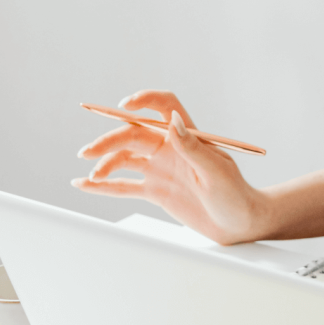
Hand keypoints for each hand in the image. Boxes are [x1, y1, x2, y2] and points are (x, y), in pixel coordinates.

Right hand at [72, 90, 267, 244]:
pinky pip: (125, 186)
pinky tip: (84, 184)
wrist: (238, 223)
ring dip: (104, 163)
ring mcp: (161, 169)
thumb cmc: (235, 194)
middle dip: (108, 141)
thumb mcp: (216, 171)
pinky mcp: (155, 191)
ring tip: (91, 176)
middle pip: (133, 134)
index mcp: (187, 136)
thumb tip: (171, 121)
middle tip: (88, 153)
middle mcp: (170, 148)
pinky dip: (104, 186)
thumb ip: (192, 147)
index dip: (143, 101)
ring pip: (125, 158)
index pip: (163, 107)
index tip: (124, 106)